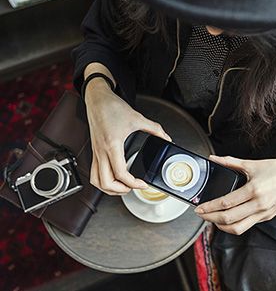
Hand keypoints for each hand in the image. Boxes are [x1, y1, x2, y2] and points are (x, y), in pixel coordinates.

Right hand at [85, 78, 171, 194]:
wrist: (97, 99)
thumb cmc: (111, 107)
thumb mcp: (137, 118)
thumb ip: (154, 129)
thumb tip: (165, 137)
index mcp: (112, 145)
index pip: (120, 174)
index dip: (133, 183)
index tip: (142, 184)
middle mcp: (101, 152)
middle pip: (106, 183)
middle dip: (120, 191)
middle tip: (132, 188)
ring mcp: (96, 152)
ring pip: (96, 181)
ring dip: (108, 189)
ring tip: (122, 187)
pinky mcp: (94, 150)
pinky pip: (94, 172)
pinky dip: (102, 180)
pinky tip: (112, 178)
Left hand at [195, 152, 275, 234]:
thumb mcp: (251, 164)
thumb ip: (229, 162)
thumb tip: (214, 158)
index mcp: (254, 190)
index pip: (225, 203)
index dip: (209, 207)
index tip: (199, 208)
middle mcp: (259, 205)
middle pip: (229, 219)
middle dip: (211, 218)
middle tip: (201, 214)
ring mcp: (264, 213)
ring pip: (238, 228)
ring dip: (221, 226)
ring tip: (212, 219)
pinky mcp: (267, 217)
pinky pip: (247, 226)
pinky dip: (234, 225)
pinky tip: (227, 219)